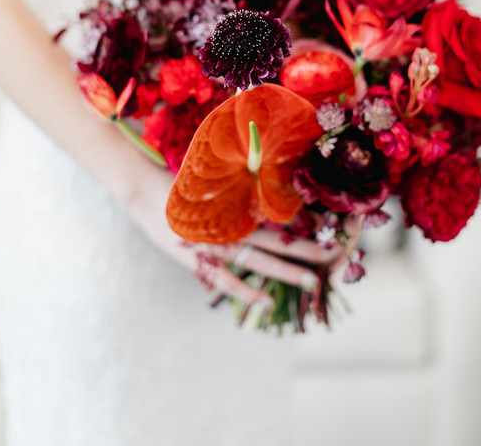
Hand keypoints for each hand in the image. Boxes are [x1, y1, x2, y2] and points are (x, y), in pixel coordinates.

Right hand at [127, 162, 362, 307]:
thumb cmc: (184, 184)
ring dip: (285, 272)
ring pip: (257, 261)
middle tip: (334, 256)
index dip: (303, 222)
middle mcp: (229, 226)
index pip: (277, 217)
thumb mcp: (215, 178)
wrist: (145, 194)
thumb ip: (242, 184)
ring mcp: (214, 246)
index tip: (329, 225)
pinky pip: (227, 280)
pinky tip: (267, 301)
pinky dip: (246, 292)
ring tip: (310, 282)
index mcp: (234, 204)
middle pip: (275, 240)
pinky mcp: (198, 261)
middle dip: (306, 250)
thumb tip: (272, 181)